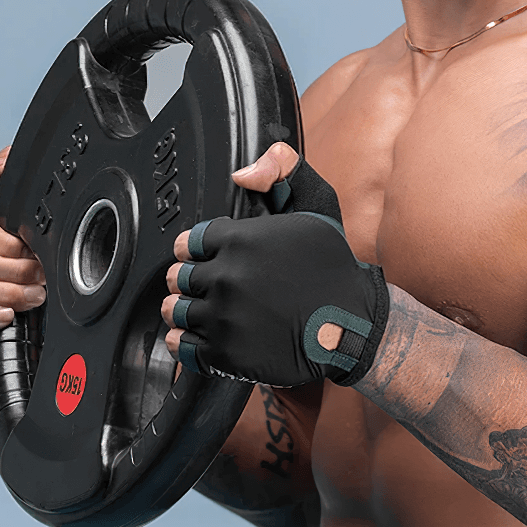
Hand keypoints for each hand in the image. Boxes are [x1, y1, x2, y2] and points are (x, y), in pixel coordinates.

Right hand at [0, 146, 45, 333]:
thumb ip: (13, 170)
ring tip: (35, 295)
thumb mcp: (30, 202)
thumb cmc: (34, 240)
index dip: (6, 240)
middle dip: (12, 269)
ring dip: (6, 294)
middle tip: (39, 273)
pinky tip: (9, 313)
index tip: (31, 247)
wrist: (47, 278)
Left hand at [161, 144, 388, 387]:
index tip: (204, 256)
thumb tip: (241, 174)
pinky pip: (181, 346)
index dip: (194, 249)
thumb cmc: (333, 268)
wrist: (351, 324)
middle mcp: (226, 278)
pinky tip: (199, 334)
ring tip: (201, 308)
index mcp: (239, 240)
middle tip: (205, 284)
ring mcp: (223, 318)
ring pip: (175, 310)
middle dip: (188, 278)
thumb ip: (283, 171)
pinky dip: (183, 340)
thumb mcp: (317, 204)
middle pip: (177, 276)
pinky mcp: (224, 354)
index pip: (188, 242)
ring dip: (183, 308)